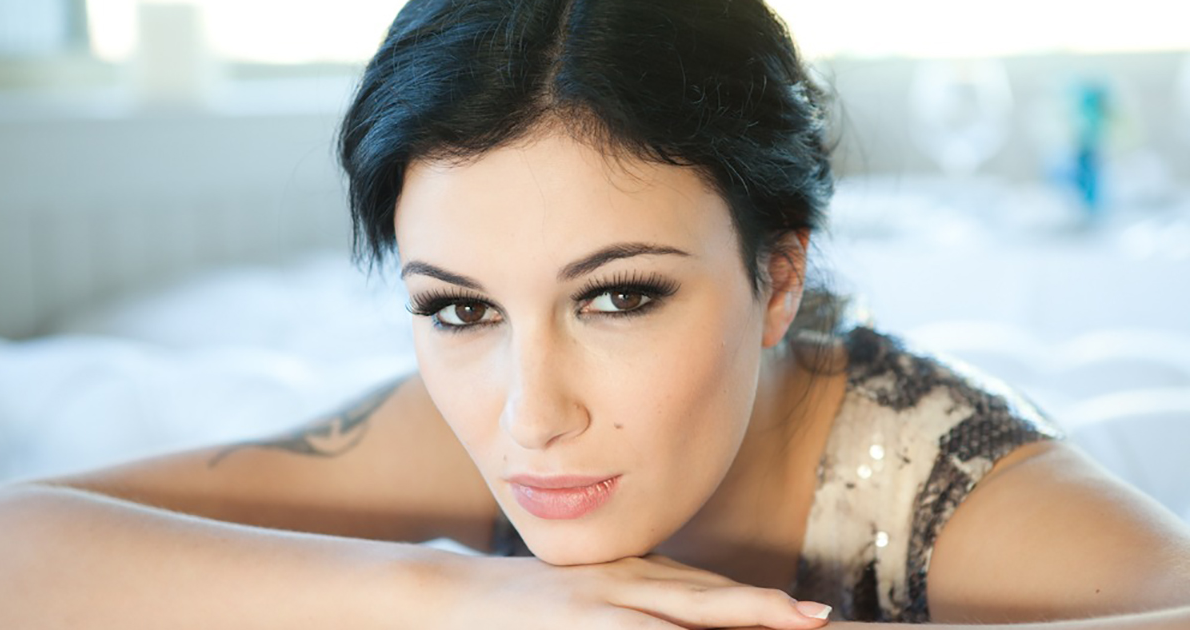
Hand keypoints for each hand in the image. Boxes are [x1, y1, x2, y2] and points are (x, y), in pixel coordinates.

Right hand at [428, 551, 831, 629]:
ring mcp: (600, 602)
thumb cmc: (527, 607)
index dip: (758, 604)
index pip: (706, 590)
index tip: (805, 616)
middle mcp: (623, 582)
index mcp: (631, 575)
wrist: (455, 597)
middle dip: (764, 610)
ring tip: (789, 621)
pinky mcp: (579, 622)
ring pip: (680, 616)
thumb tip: (684, 615)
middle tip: (817, 619)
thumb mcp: (589, 594)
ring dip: (736, 617)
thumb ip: (638, 603)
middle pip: (706, 598)